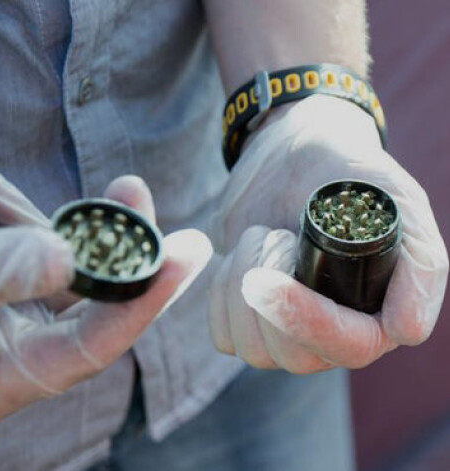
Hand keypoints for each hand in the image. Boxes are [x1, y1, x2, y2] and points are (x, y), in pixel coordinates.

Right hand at [0, 169, 211, 425]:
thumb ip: (1, 273)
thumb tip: (66, 253)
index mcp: (18, 370)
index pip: (96, 343)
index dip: (142, 303)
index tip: (181, 259)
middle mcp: (29, 343)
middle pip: (97, 301)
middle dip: (129, 250)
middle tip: (147, 198)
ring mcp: (22, 310)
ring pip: (72, 269)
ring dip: (91, 228)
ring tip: (115, 190)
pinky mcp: (14, 282)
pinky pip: (39, 251)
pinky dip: (37, 221)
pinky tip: (15, 198)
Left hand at [209, 95, 447, 372]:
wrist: (288, 156)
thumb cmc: (346, 175)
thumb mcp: (394, 199)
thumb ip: (418, 259)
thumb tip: (406, 330)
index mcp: (377, 311)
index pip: (349, 346)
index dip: (307, 320)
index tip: (266, 280)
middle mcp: (332, 332)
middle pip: (294, 357)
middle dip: (271, 291)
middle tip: (276, 234)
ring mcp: (287, 331)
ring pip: (253, 350)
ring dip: (240, 284)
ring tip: (259, 235)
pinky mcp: (249, 320)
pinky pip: (222, 336)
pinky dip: (218, 293)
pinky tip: (234, 257)